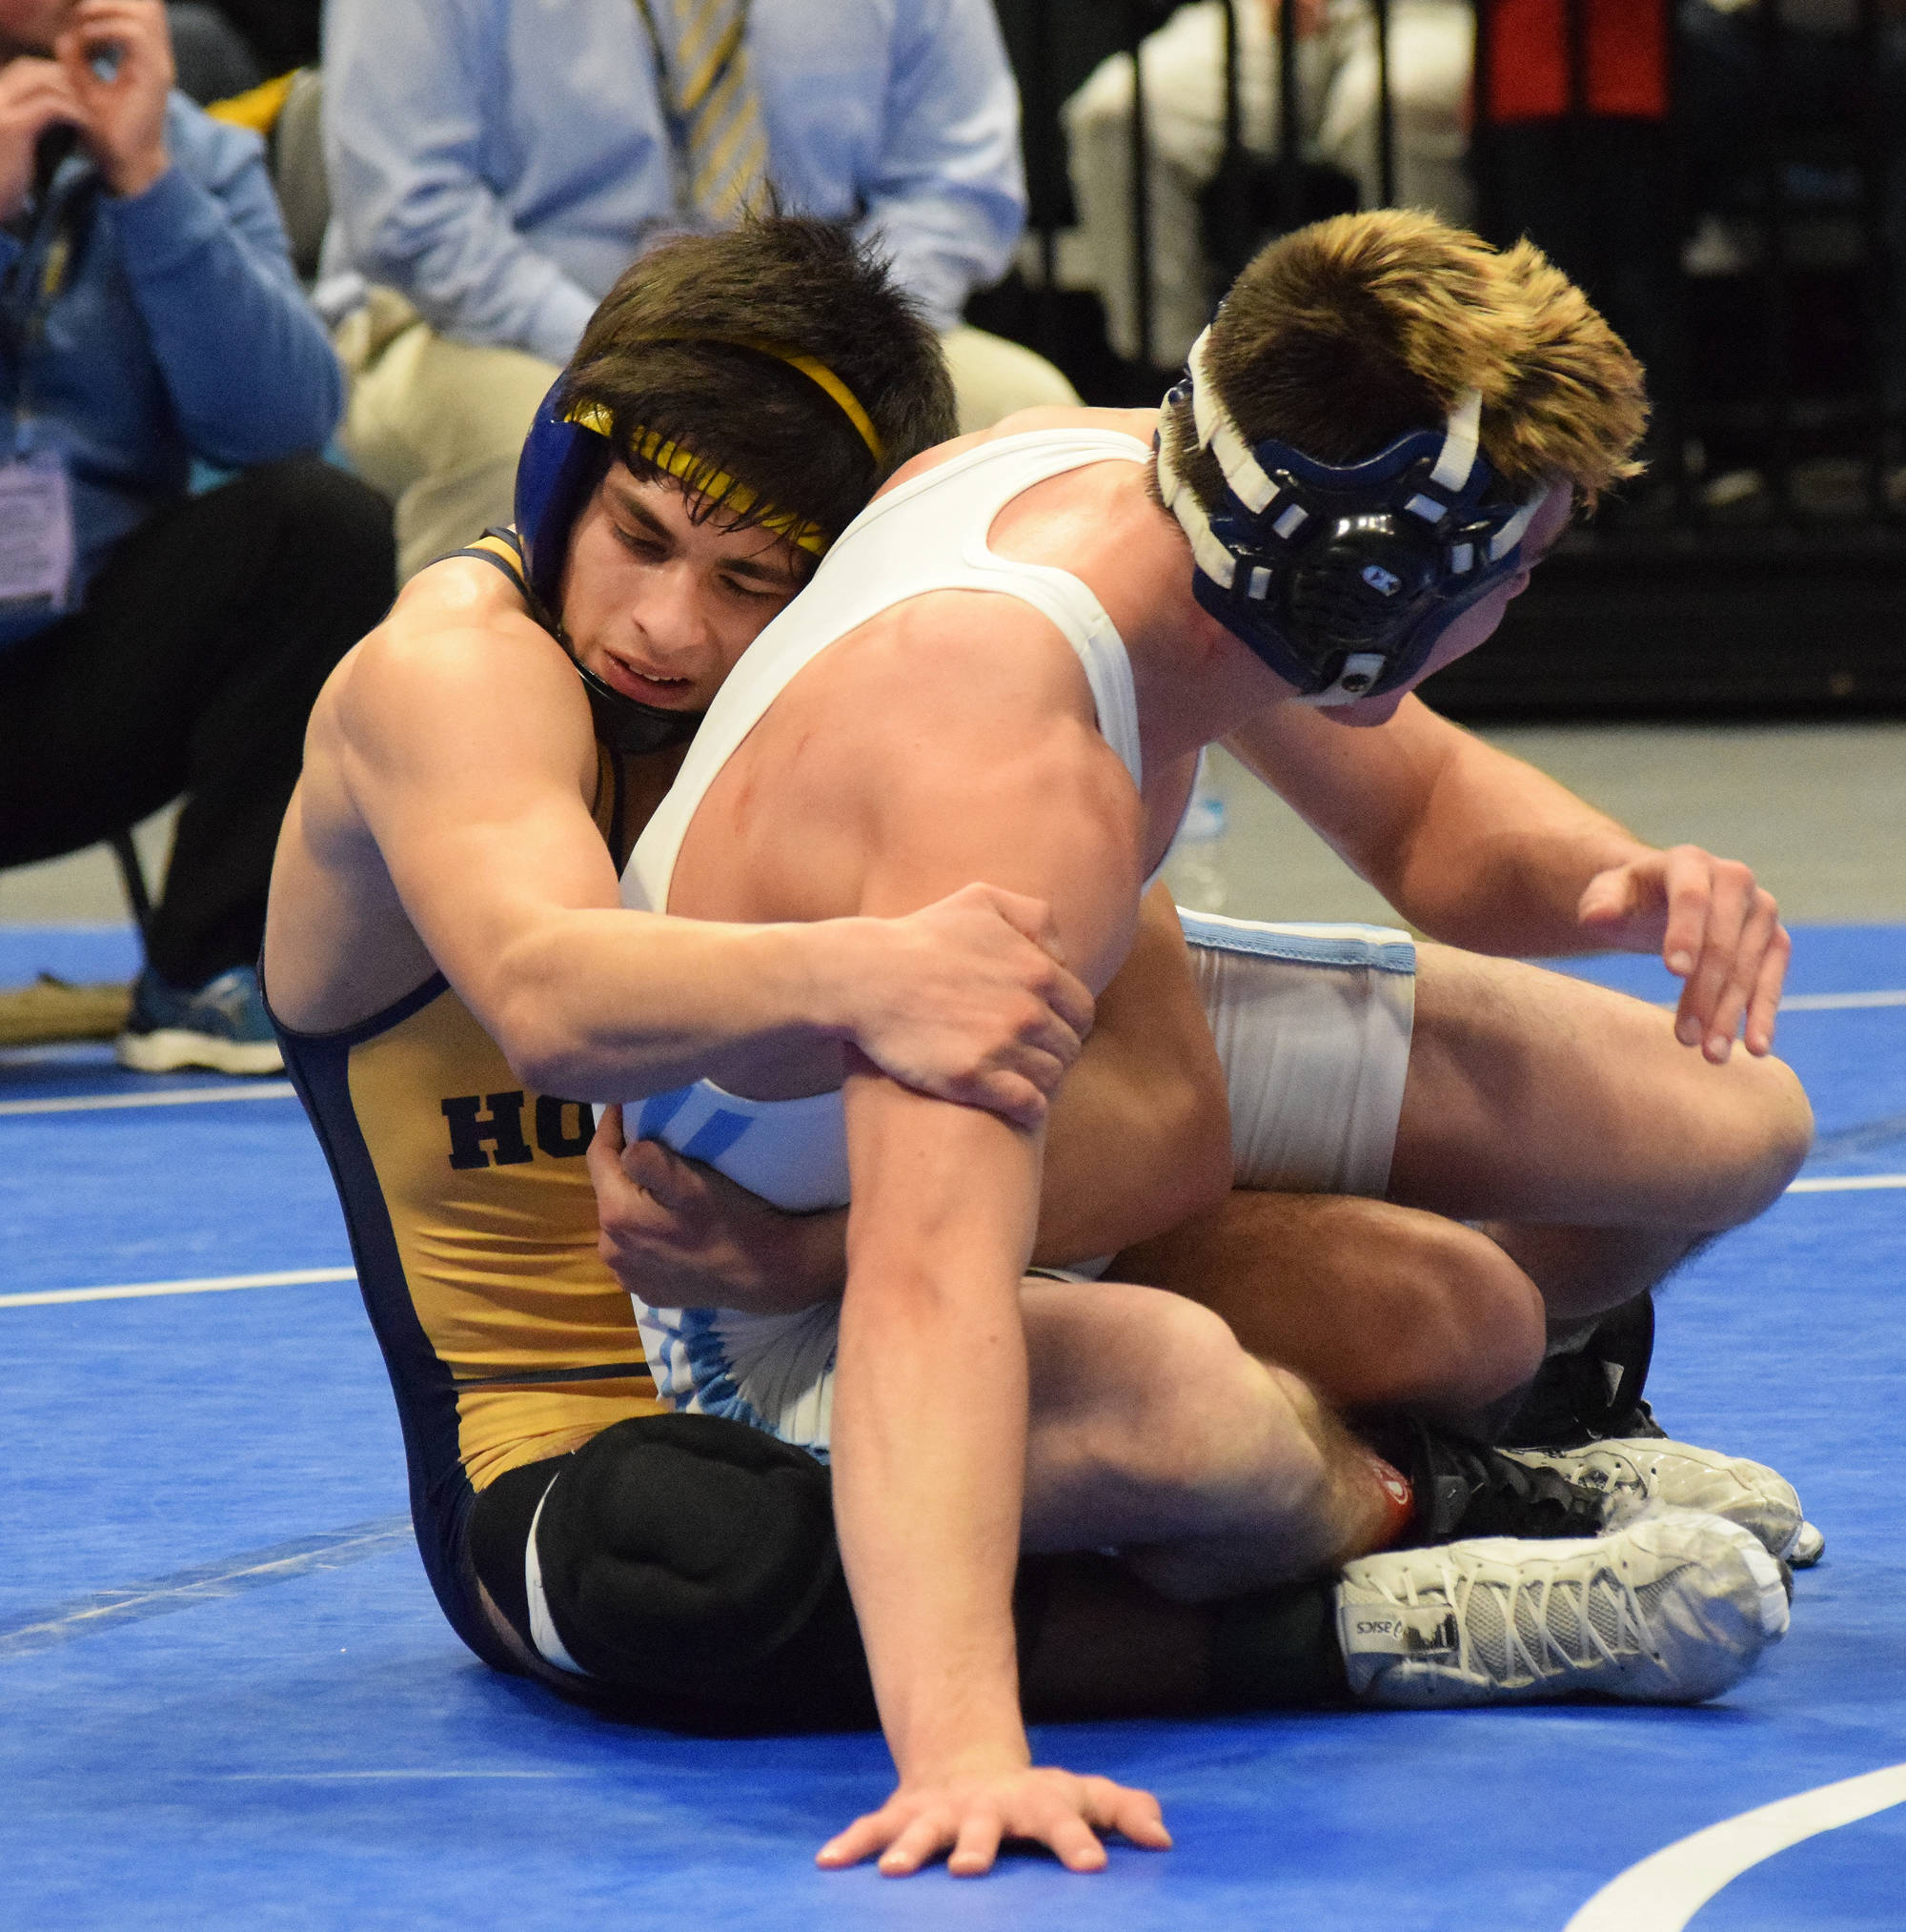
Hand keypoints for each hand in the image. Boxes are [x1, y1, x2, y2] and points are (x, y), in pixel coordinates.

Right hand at [0, 57, 85, 220]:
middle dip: (68, 81)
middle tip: (97, 102)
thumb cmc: (1, 189)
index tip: (81, 98)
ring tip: (98, 116)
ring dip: (75, 96)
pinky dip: (76, 113)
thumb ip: (29, 135)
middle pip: (33, 69)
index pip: (23, 72)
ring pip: (44, 82)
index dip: (54, 78)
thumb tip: (61, 136)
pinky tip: (92, 128)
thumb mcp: (13, 154)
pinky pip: (52, 106)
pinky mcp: (12, 126)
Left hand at [55, 0, 170, 197]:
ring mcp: (160, 67)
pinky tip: (89, 43)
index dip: (108, 3)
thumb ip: (77, 55)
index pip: (143, 10)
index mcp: (148, 59)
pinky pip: (134, 34)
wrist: (126, 162)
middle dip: (109, 1)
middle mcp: (159, 59)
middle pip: (149, 5)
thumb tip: (66, 35)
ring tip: (84, 26)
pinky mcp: (154, 77)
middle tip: (81, 16)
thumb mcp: (85, 82)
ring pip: (144, 13)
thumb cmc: (108, 130)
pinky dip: (106, 30)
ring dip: (107, 11)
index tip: (79, 20)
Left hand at [587, 1103, 843, 1312]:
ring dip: (635, 1201)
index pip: (597, 1156)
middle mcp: (612, 1250)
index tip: (626, 1104)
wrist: (769, 1273)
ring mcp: (628, 1275)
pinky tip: (672, 1227)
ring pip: (621, 1222)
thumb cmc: (733, 1220)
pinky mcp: (647, 1291)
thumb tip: (627, 1148)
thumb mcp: (693, 1183)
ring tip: (664, 1188)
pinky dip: (647, 1233)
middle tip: (652, 1143)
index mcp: (617, 1216)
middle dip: (624, 1167)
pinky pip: (637, 1250)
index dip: (610, 1126)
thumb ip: (650, 1161)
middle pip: (609, 1191)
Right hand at [817, 1764, 1170, 1877]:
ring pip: (921, 1828)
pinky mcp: (902, 1816)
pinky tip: (827, 1862)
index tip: (1094, 1865)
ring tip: (891, 1872)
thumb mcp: (1083, 1796)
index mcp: (1034, 1802)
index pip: (1061, 1819)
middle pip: (982, 1825)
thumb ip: (1125, 1810)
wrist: (967, 1762)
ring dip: (907, 1847)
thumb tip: (1165, 1837)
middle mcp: (984, 1806)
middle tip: (970, 1870)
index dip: (1078, 1840)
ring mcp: (940, 1811)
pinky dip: (850, 1843)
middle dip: (976, 1845)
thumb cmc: (1038, 1797)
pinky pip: (872, 1828)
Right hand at [836, 884, 1095, 1129]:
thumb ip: (1034, 916)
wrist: (864, 976)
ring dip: (1040, 1081)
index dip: (1066, 1023)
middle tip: (1026, 1055)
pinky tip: (1015, 1104)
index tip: (1044, 1030)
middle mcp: (1027, 1011)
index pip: (1082, 1012)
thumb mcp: (981, 901)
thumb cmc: (921, 937)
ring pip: (1051, 1079)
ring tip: (1017, 1078)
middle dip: (1053, 1052)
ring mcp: (1001, 1047)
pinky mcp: (973, 1079)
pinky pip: (1029, 1105)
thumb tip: (1061, 955)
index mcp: (1037, 971)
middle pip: (1068, 1048)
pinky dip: (1030, 1108)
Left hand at [1577, 845, 1789, 1059]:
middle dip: (1704, 993)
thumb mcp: (1606, 894)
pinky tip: (1755, 1048)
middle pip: (1723, 942)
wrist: (1661, 898)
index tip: (1674, 973)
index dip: (1685, 933)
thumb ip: (1600, 903)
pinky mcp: (1774, 940)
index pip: (1691, 898)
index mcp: (1689, 862)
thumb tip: (1595, 917)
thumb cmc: (1628, 898)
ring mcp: (1760, 910)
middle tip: (1684, 1039)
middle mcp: (1735, 879)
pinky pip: (1772, 979)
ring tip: (1712, 1055)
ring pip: (1749, 968)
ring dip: (1731, 1014)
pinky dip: (1763, 1014)